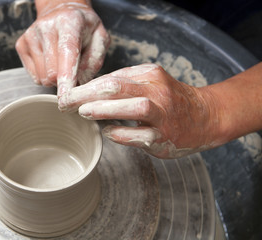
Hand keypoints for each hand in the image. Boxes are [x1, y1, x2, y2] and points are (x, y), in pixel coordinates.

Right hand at [15, 0, 109, 96]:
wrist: (62, 11)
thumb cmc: (84, 28)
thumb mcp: (100, 38)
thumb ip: (94, 61)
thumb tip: (80, 84)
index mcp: (69, 22)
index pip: (67, 53)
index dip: (66, 77)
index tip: (65, 97)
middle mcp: (46, 27)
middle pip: (52, 72)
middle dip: (65, 80)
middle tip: (74, 70)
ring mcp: (30, 36)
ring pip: (43, 78)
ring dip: (55, 78)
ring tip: (62, 63)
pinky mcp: (21, 45)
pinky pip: (35, 77)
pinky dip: (45, 76)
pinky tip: (51, 61)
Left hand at [59, 63, 220, 158]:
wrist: (205, 117)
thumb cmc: (170, 100)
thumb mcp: (150, 82)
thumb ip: (124, 84)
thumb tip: (91, 90)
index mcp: (149, 75)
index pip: (112, 77)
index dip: (86, 86)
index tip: (69, 93)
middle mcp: (157, 91)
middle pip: (117, 87)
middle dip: (86, 94)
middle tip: (66, 102)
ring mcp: (162, 115)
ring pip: (133, 108)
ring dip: (105, 110)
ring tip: (84, 113)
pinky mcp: (164, 136)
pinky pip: (140, 135)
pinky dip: (121, 133)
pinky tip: (108, 132)